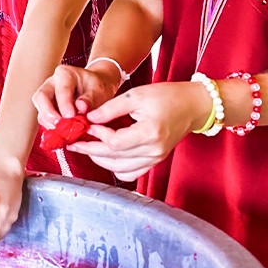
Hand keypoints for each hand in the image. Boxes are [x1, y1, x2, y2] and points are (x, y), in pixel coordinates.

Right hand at [32, 63, 122, 127]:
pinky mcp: (48, 109)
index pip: (60, 89)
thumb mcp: (100, 90)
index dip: (64, 104)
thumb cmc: (98, 87)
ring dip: (50, 124)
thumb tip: (81, 108)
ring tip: (64, 133)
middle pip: (41, 97)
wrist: (97, 89)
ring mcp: (48, 97)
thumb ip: (91, 99)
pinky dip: (53, 128)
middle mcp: (52, 83)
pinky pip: (45, 120)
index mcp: (65, 74)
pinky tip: (63, 135)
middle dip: (49, 114)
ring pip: (40, 111)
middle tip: (60, 126)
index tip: (71, 116)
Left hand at [66, 80, 210, 181]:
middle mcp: (154, 150)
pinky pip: (130, 173)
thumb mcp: (137, 95)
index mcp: (150, 133)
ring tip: (87, 147)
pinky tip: (106, 155)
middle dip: (90, 150)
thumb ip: (111, 108)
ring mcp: (155, 159)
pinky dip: (115, 166)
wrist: (193, 105)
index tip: (86, 125)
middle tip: (74, 142)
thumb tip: (89, 118)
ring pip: (119, 169)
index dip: (97, 136)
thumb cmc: (168, 96)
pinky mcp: (155, 161)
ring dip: (100, 160)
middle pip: (114, 158)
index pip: (114, 143)